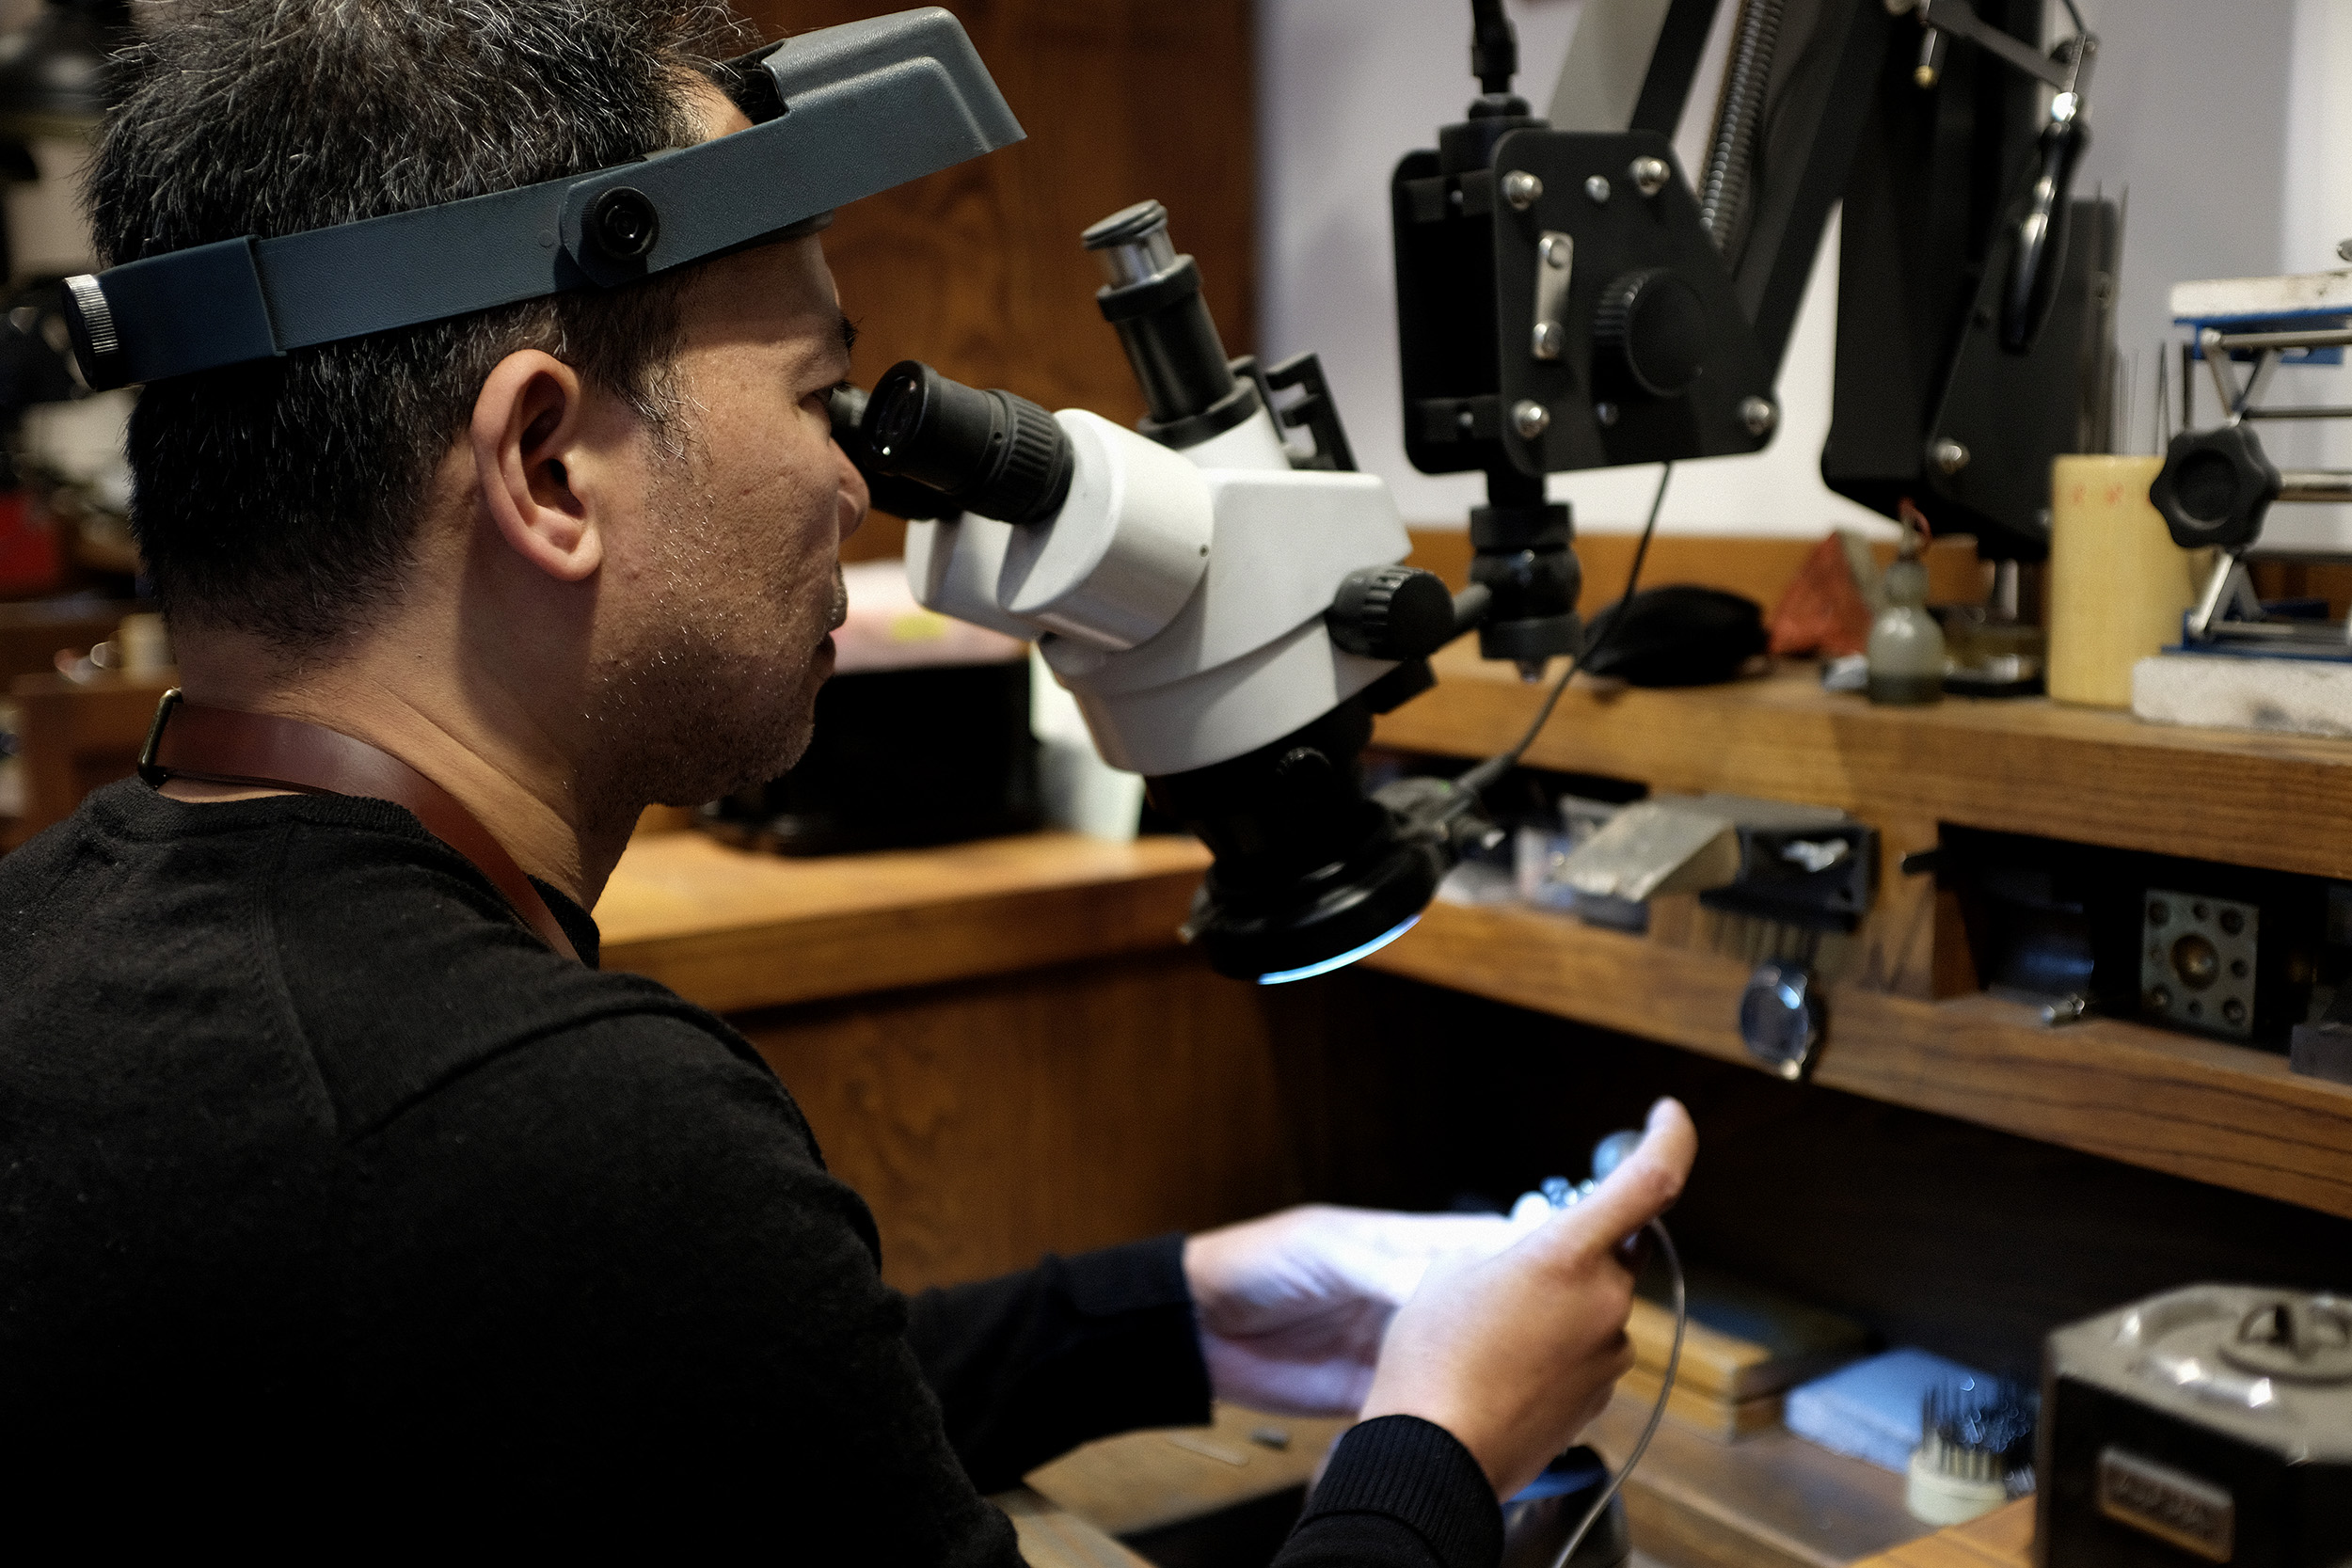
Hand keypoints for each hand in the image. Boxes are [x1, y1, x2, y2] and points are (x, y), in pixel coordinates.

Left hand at [1182, 1204, 1527, 1415]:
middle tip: (1560, 1342)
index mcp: (1403, 1248)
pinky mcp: (1370, 1392)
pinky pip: (1420, 1403)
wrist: (1195, 1327)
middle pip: (1481, 1310)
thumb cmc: (1255, 1264)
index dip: (1521, 1259)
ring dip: (1487, 1373)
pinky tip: (1472, 1420)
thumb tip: (1454, 1285)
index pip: (1479, 1246)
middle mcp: (1407, 1295)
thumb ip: (1388, 1269)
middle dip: (1517, 1325)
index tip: (1565, 1273)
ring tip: (1530, 1386)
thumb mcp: (1328, 1252)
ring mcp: (1392, 1345)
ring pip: (1458, 1359)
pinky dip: (1444, 1413)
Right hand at [1357, 1098, 1696, 1499]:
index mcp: (1570, 1257)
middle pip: (1612, 1250)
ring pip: (1595, 1304)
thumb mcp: (1452, 1272)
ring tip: (1491, 1334)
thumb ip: (1508, 1250)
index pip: (1652, 1180)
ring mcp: (1608, 1355)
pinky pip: (1586, 1350)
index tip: (1666, 1113)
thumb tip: (1533, 1261)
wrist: (1434, 1460)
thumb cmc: (1432, 1364)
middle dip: (1574, 1248)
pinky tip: (1503, 1368)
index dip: (1670, 1136)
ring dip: (1558, 1304)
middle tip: (1512, 1273)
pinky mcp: (1599, 1398)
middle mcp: (1605, 1303)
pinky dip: (1554, 1348)